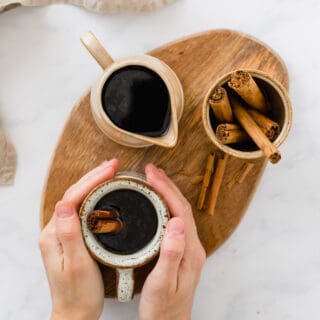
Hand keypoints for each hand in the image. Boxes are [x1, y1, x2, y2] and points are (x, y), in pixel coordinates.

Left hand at [39, 159, 118, 319]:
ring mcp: (63, 232)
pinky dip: (95, 196)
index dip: (92, 180)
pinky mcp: (72, 236)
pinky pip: (83, 209)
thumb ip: (69, 233)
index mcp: (54, 234)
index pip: (73, 197)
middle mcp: (56, 230)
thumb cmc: (78, 293)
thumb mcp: (77, 264)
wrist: (75, 312)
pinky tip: (105, 193)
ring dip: (94, 183)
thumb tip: (64, 204)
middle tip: (113, 165)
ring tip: (110, 172)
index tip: (110, 170)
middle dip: (93, 176)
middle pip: (74, 194)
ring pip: (78, 199)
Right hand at [139, 164, 205, 319]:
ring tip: (153, 179)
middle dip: (166, 185)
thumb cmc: (164, 308)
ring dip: (167, 192)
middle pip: (182, 206)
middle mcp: (192, 245)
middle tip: (150, 171)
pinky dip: (165, 205)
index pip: (180, 210)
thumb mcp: (163, 283)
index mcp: (190, 250)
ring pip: (179, 211)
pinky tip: (155, 202)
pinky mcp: (181, 249)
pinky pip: (175, 219)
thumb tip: (176, 222)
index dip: (166, 190)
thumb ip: (171, 253)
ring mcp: (188, 247)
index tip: (151, 175)